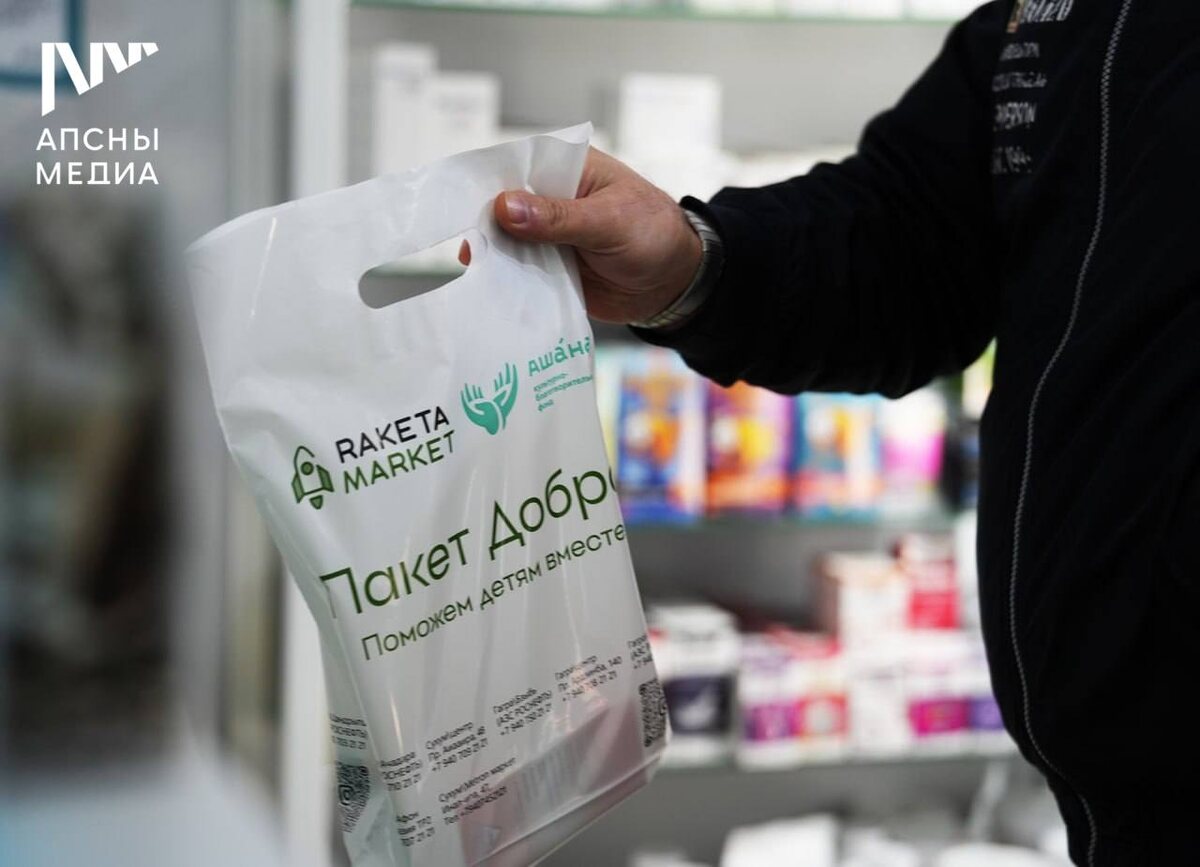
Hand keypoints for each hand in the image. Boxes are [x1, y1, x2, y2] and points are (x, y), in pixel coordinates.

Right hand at [459, 148, 702, 323]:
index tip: (456, 198)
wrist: (675, 286)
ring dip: (492, 256)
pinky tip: (489, 290)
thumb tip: (505, 206)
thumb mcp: (610, 222)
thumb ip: (559, 217)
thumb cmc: (654, 236)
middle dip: (482, 224)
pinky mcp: (546, 269)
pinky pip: (518, 273)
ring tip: (471, 271)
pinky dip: (506, 282)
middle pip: (502, 205)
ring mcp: (546, 236)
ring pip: (506, 242)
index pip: (516, 164)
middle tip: (462, 242)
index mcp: (568, 168)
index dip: (486, 179)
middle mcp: (550, 199)